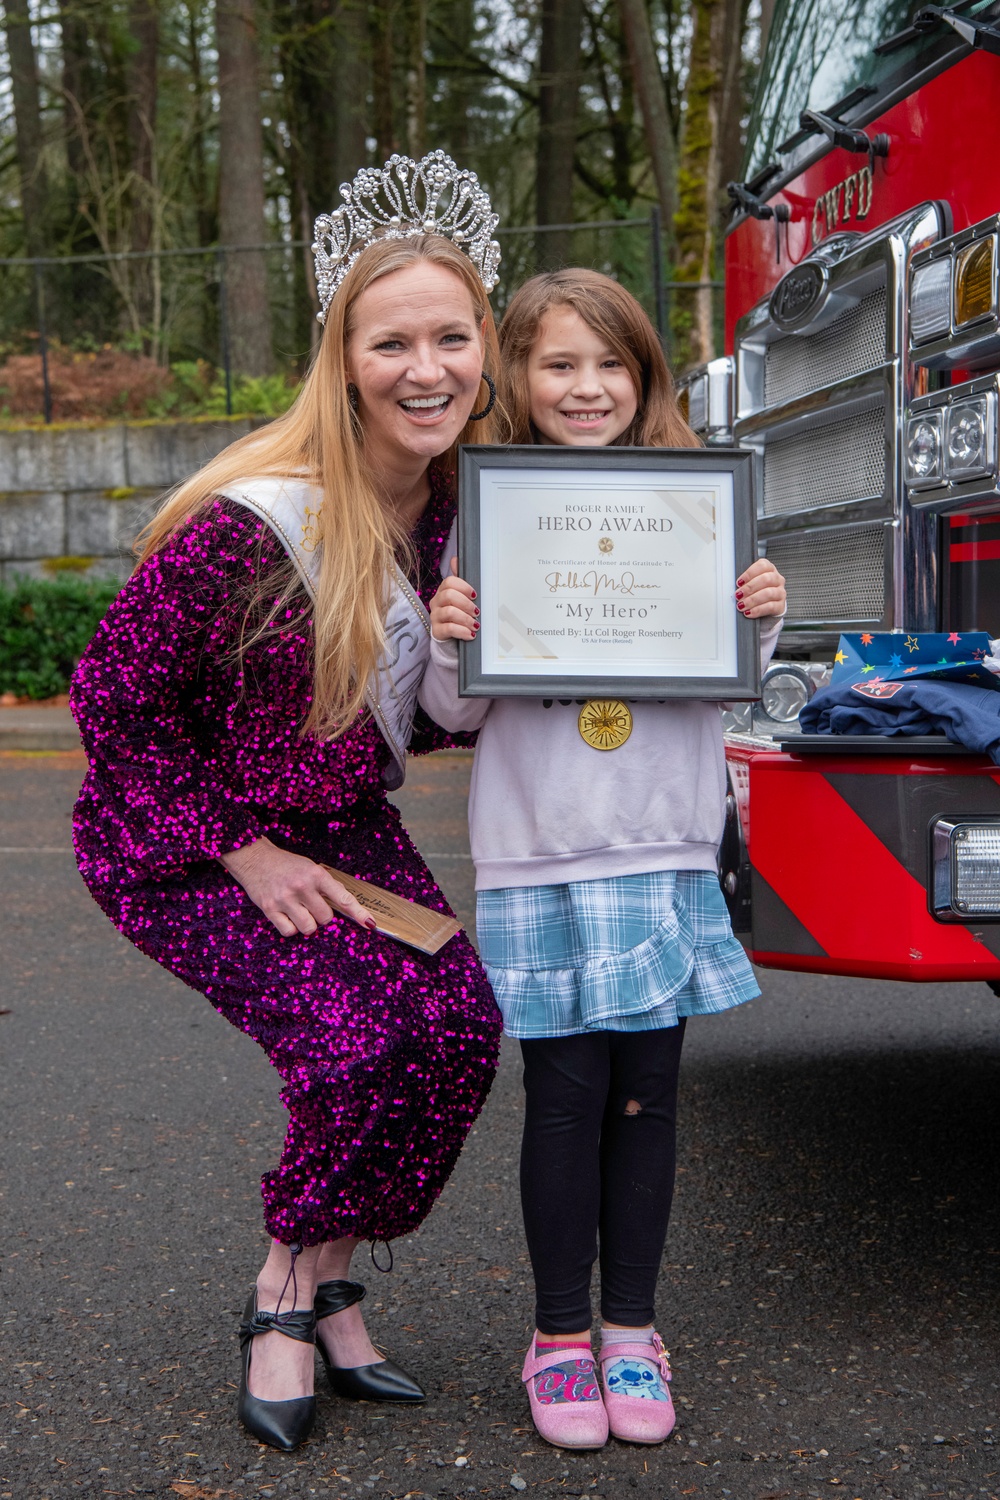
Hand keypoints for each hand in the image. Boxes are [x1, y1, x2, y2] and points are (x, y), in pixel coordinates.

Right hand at [220, 836, 374, 937]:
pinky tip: (287, 916)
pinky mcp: (269, 909)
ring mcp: (285, 899)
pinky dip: (291, 928)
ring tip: (298, 910)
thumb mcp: (310, 868)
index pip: (342, 897)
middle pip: (325, 918)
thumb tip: (346, 904)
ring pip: (309, 928)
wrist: (255, 859)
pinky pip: (289, 932)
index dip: (358, 913)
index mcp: (316, 874)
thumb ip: (327, 886)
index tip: (370, 924)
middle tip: (311, 904)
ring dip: (307, 924)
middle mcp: (302, 886)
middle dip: (321, 915)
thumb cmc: (286, 865)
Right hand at [430, 557, 478, 641]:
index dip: (464, 587)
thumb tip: (454, 559)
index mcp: (443, 590)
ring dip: (466, 618)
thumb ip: (461, 581)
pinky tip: (471, 634)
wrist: (451, 636)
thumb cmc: (459, 614)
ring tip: (475, 625)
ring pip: (449, 612)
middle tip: (477, 612)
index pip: (449, 582)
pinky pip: (449, 628)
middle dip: (466, 603)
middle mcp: (437, 602)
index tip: (475, 595)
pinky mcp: (437, 631)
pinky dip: (463, 631)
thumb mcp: (462, 596)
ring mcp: (435, 616)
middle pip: (449, 595)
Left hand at [736, 558, 785, 618]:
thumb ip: (744, 582)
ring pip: (768, 593)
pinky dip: (758, 610)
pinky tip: (749, 612)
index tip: (739, 582)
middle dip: (749, 587)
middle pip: (766, 579)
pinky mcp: (781, 605)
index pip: (762, 566)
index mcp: (769, 569)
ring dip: (752, 600)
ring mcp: (780, 592)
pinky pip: (770, 607)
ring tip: (742, 605)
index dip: (749, 573)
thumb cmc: (756, 592)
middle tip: (738, 595)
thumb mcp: (750, 584)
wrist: (766, 608)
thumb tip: (733, 587)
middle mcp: (777, 579)